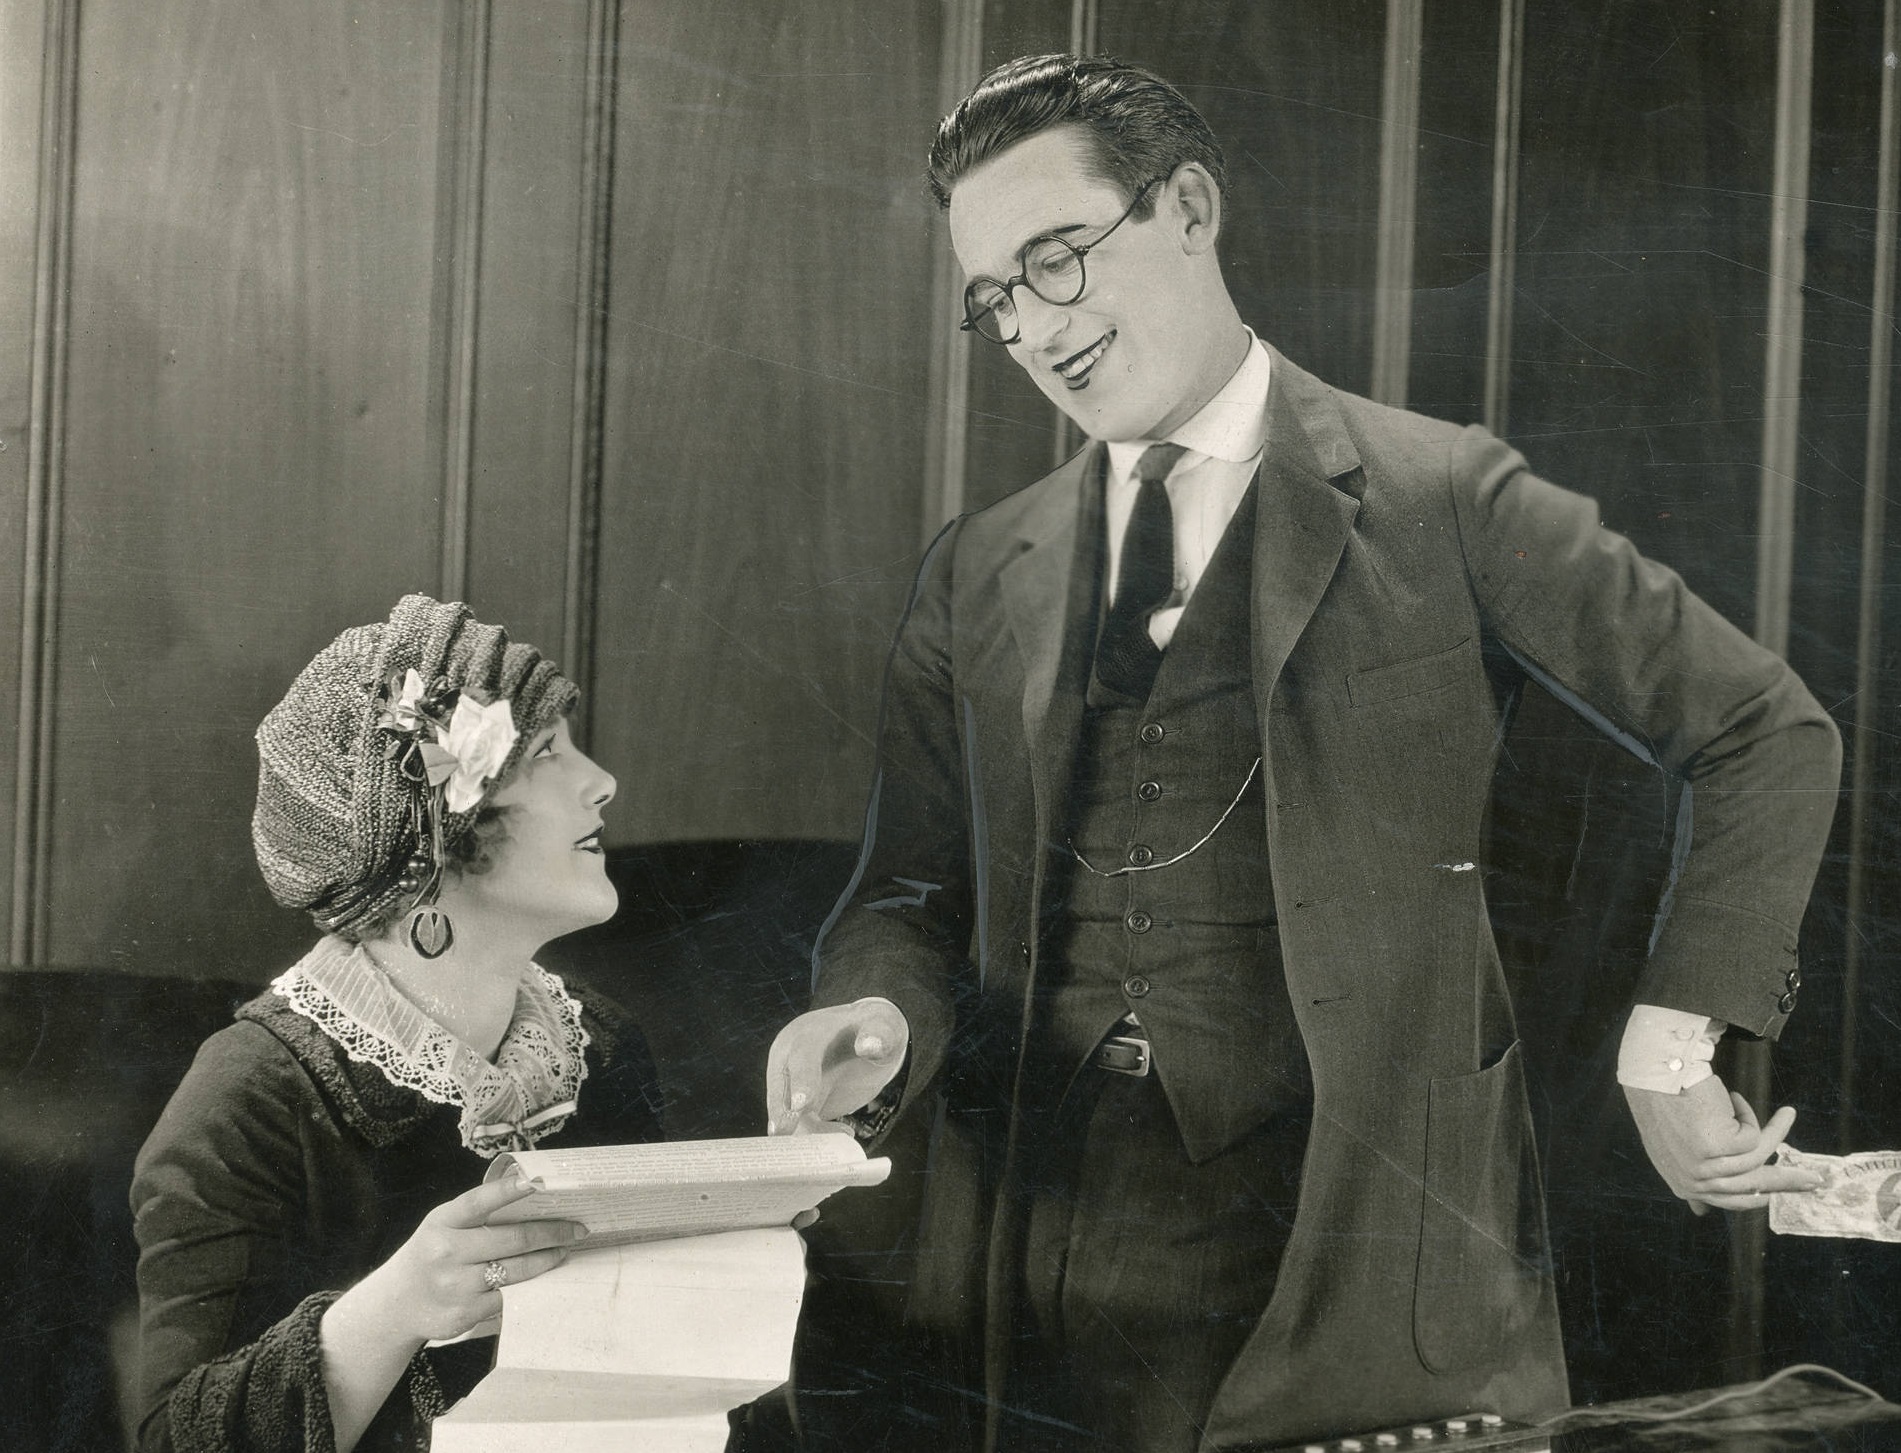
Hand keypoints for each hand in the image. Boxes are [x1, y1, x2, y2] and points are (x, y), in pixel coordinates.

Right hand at [363, 1173, 588, 1341]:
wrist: (397, 1305)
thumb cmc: (431, 1254)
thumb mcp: (442, 1225)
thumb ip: (476, 1213)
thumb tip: (528, 1190)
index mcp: (442, 1222)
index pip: (478, 1202)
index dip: (508, 1191)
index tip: (537, 1181)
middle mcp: (446, 1252)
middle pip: (512, 1239)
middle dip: (552, 1233)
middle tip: (577, 1228)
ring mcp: (455, 1286)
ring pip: (517, 1271)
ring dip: (548, 1260)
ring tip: (564, 1251)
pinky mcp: (464, 1314)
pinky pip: (509, 1298)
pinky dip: (529, 1287)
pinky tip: (543, 1280)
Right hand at [766, 998, 908, 1134]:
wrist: (866, 1038)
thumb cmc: (874, 1029)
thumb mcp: (884, 1025)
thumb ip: (880, 1033)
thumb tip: (870, 1045)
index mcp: (808, 1034)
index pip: (801, 1056)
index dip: (801, 1079)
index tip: (801, 1104)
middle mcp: (790, 1058)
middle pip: (779, 1087)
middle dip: (782, 1112)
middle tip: (785, 1135)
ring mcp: (790, 1083)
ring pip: (785, 1113)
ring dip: (802, 1132)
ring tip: (845, 1134)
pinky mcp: (797, 1106)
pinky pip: (798, 1126)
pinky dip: (813, 1138)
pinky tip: (845, 1135)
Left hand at [1624, 1074, 1824, 1213]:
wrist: (1654, 1075)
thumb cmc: (1663, 1105)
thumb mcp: (1673, 1151)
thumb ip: (1691, 1177)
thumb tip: (1701, 1210)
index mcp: (1683, 1185)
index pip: (1730, 1200)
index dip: (1759, 1197)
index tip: (1778, 1195)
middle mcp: (1694, 1182)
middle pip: (1753, 1186)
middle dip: (1788, 1181)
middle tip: (1816, 1180)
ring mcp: (1706, 1167)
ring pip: (1758, 1157)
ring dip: (1777, 1132)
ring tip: (1788, 1113)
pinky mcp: (1718, 1148)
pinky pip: (1753, 1135)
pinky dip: (1746, 1114)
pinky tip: (1731, 1098)